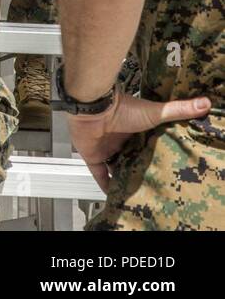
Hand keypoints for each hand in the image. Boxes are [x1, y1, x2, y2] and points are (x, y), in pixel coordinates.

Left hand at [68, 91, 210, 190]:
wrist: (94, 107)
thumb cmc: (124, 109)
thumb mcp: (156, 112)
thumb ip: (178, 109)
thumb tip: (206, 104)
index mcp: (134, 129)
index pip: (146, 145)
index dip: (154, 155)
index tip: (166, 167)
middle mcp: (120, 140)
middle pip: (131, 158)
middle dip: (140, 169)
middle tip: (153, 185)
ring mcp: (105, 148)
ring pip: (115, 167)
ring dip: (123, 178)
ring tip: (137, 194)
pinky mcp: (92, 156)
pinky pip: (98, 173)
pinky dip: (105, 184)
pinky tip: (114, 194)